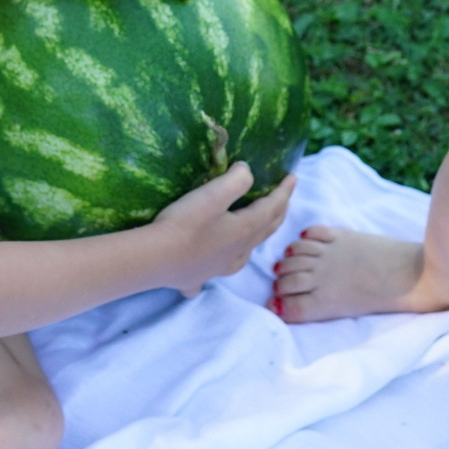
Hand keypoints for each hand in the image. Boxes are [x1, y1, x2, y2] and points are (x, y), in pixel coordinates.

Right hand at [142, 162, 296, 294]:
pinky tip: (212, 268)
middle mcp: (238, 252)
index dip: (285, 191)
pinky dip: (220, 265)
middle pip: (265, 230)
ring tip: (257, 229)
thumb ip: (237, 180)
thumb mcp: (213, 194)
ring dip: (257, 237)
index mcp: (245, 230)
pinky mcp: (198, 277)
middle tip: (284, 198)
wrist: (154, 259)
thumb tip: (247, 172)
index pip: (273, 207)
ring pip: (246, 253)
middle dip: (278, 212)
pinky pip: (215, 271)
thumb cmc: (185, 224)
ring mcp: (219, 268)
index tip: (294, 177)